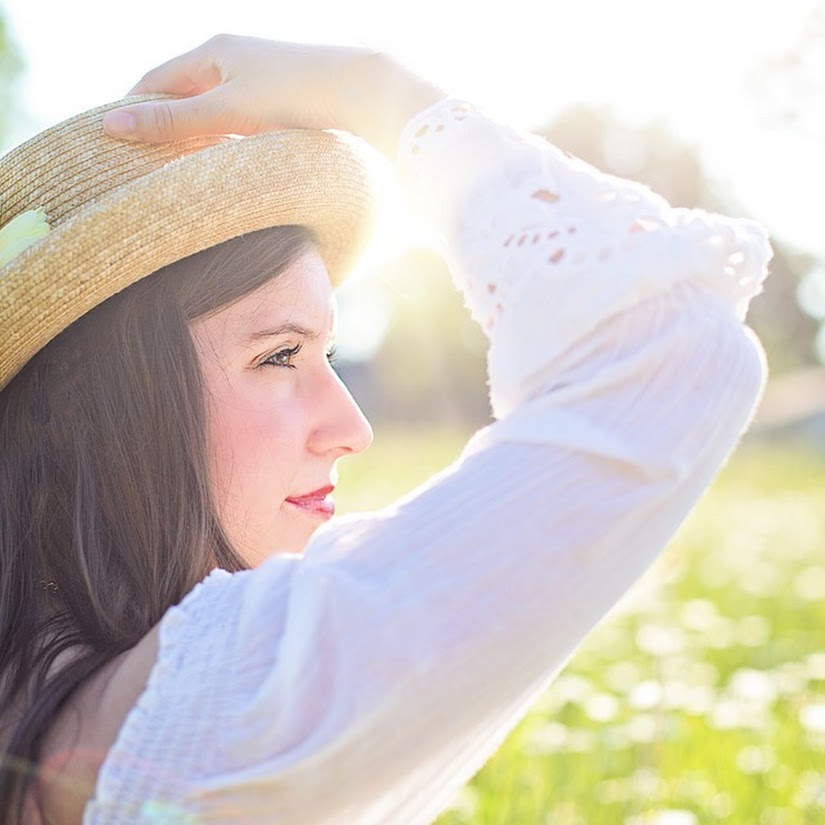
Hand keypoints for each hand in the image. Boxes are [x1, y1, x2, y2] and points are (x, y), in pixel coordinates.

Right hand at [102, 35, 445, 158]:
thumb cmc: (294, 94)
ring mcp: (258, 81)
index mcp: (213, 50)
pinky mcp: (280, 103)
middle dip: (163, 128)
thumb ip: (174, 122)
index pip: (154, 81)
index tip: (114, 146)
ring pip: (212, 113)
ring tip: (178, 174)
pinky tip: (224, 167)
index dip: (133, 111)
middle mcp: (233, 59)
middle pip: (183, 97)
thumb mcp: (227, 111)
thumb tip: (112, 126)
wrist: (361, 93)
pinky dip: (224, 143)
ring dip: (195, 139)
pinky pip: (238, 124)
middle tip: (142, 167)